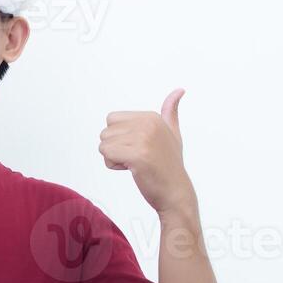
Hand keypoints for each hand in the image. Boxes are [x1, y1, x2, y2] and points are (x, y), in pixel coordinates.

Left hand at [99, 88, 195, 215]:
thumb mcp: (173, 133)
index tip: (138, 147)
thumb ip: (170, 112)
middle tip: (136, 158)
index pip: (112, 119)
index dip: (119, 137)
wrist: (175, 192)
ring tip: (135, 164)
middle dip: (115, 148)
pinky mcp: (138, 156)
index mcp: (151, 116)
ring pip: (104, 144)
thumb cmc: (169, 164)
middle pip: (105, 132)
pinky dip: (113, 165)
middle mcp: (148, 124)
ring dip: (114, 158)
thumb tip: (179, 90)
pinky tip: (132, 170)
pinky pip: (106, 155)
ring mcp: (144, 139)